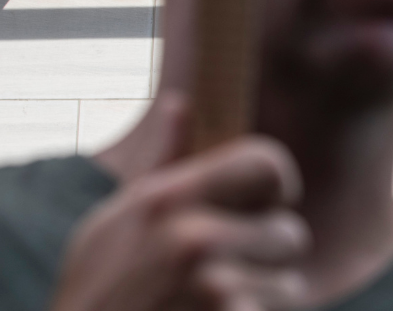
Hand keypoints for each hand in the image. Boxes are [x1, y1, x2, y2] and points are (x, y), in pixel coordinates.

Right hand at [50, 137, 309, 310]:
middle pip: (291, 234)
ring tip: (211, 307)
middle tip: (221, 277)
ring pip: (290, 287)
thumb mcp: (117, 222)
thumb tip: (180, 103)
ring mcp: (210, 290)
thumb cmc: (101, 293)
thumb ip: (164, 164)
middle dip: (266, 260)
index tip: (262, 209)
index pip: (270, 164)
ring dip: (261, 299)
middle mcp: (192, 237)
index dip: (277, 188)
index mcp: (167, 198)